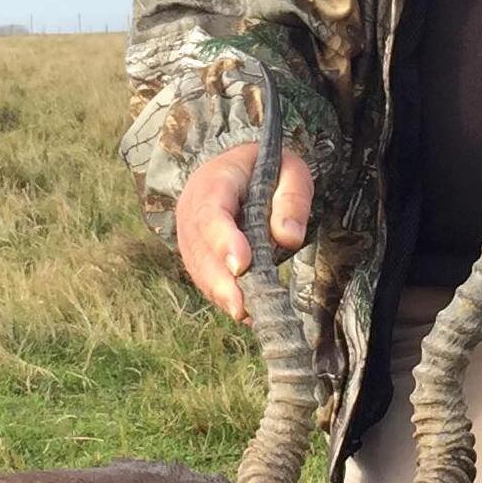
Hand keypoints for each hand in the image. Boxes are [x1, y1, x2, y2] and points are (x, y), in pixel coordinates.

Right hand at [175, 143, 314, 321]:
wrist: (238, 168)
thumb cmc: (267, 169)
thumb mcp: (290, 170)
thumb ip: (292, 199)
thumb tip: (289, 237)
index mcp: (214, 181)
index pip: (212, 212)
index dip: (223, 240)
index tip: (242, 265)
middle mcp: (192, 208)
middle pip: (199, 248)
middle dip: (220, 280)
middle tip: (242, 306)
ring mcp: (189, 232)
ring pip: (198, 267)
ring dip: (220, 293)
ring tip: (246, 314)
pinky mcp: (195, 253)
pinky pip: (203, 277)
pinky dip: (221, 296)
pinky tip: (244, 312)